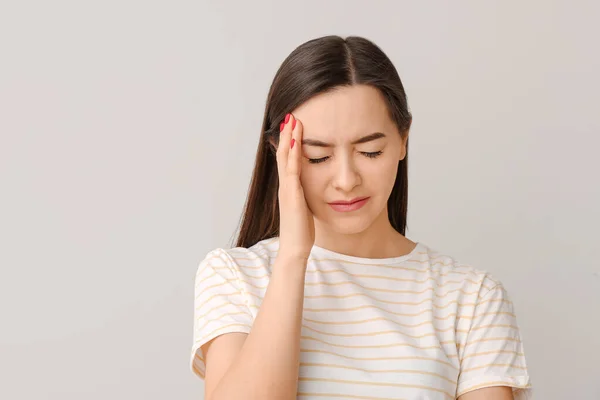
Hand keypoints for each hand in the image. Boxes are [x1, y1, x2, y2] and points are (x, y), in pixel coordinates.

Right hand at [275, 113, 314, 261]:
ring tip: (291, 120)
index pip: (287, 159)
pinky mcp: (291, 195)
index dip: (289, 142)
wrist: (295, 249)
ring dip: (288, 139)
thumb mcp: (304, 208)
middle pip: (283, 154)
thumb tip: (313, 189)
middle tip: (290, 115)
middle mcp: (285, 186)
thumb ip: (305, 196)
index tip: (293, 125)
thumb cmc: (302, 232)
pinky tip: (295, 143)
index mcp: (289, 188)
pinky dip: (292, 155)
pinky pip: (291, 171)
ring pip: (285, 158)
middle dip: (286, 134)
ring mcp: (287, 189)